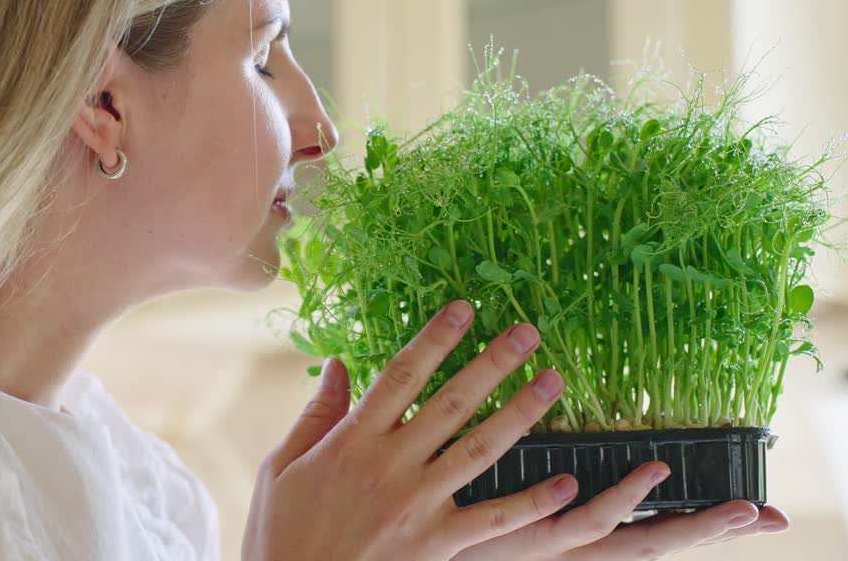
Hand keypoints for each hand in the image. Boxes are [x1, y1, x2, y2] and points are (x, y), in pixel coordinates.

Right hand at [243, 299, 730, 559]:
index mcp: (351, 440)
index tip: (465, 309)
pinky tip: (566, 484)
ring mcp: (416, 505)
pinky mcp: (434, 544)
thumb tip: (339, 364)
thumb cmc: (281, 532)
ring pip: (480, 449)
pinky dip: (531, 503)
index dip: (435, 338)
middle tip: (529, 333)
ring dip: (522, 413)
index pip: (402, 374)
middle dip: (493, 363)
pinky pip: (491, 520)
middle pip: (452, 402)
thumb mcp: (282, 466)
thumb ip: (317, 414)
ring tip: (553, 382)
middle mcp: (389, 465)